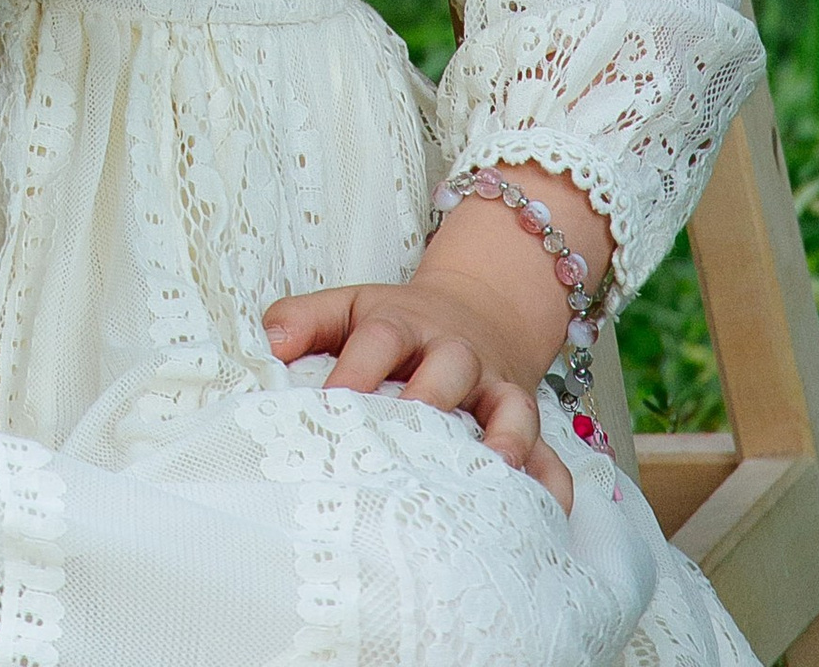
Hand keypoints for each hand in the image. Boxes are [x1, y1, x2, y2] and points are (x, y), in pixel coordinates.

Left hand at [262, 273, 573, 510]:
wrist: (476, 310)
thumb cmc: (395, 325)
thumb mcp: (349, 306)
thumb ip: (304, 319)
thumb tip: (267, 346)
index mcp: (404, 323)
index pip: (379, 338)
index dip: (356, 367)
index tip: (330, 404)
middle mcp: (455, 352)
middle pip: (448, 366)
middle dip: (431, 397)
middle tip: (409, 434)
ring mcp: (495, 385)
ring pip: (508, 406)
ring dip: (503, 435)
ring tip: (494, 468)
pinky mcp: (524, 417)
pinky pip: (550, 450)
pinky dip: (551, 480)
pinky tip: (547, 511)